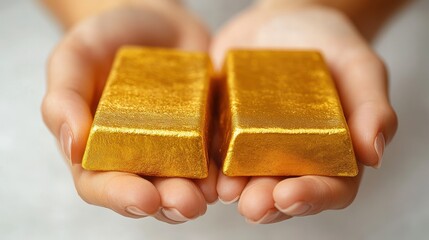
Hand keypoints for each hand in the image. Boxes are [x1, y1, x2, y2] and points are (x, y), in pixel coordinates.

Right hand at [42, 4, 217, 223]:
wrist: (152, 22)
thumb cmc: (106, 40)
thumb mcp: (74, 58)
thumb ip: (63, 99)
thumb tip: (73, 146)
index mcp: (97, 148)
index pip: (101, 184)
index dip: (120, 196)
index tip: (142, 198)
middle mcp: (136, 156)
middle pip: (150, 192)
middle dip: (169, 202)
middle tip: (187, 202)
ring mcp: (174, 148)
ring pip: (185, 183)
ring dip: (200, 193)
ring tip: (212, 192)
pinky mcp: (205, 134)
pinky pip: (215, 157)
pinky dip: (224, 169)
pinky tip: (232, 173)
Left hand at [211, 3, 396, 222]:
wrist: (282, 23)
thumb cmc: (328, 44)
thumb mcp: (357, 66)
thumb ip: (371, 106)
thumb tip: (374, 152)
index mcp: (331, 152)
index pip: (331, 187)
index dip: (313, 197)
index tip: (290, 195)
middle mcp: (292, 157)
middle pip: (282, 192)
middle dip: (267, 202)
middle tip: (253, 205)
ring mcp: (256, 146)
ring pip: (246, 179)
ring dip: (236, 190)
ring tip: (226, 190)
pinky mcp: (226, 130)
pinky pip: (214, 150)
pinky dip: (209, 163)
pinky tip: (203, 168)